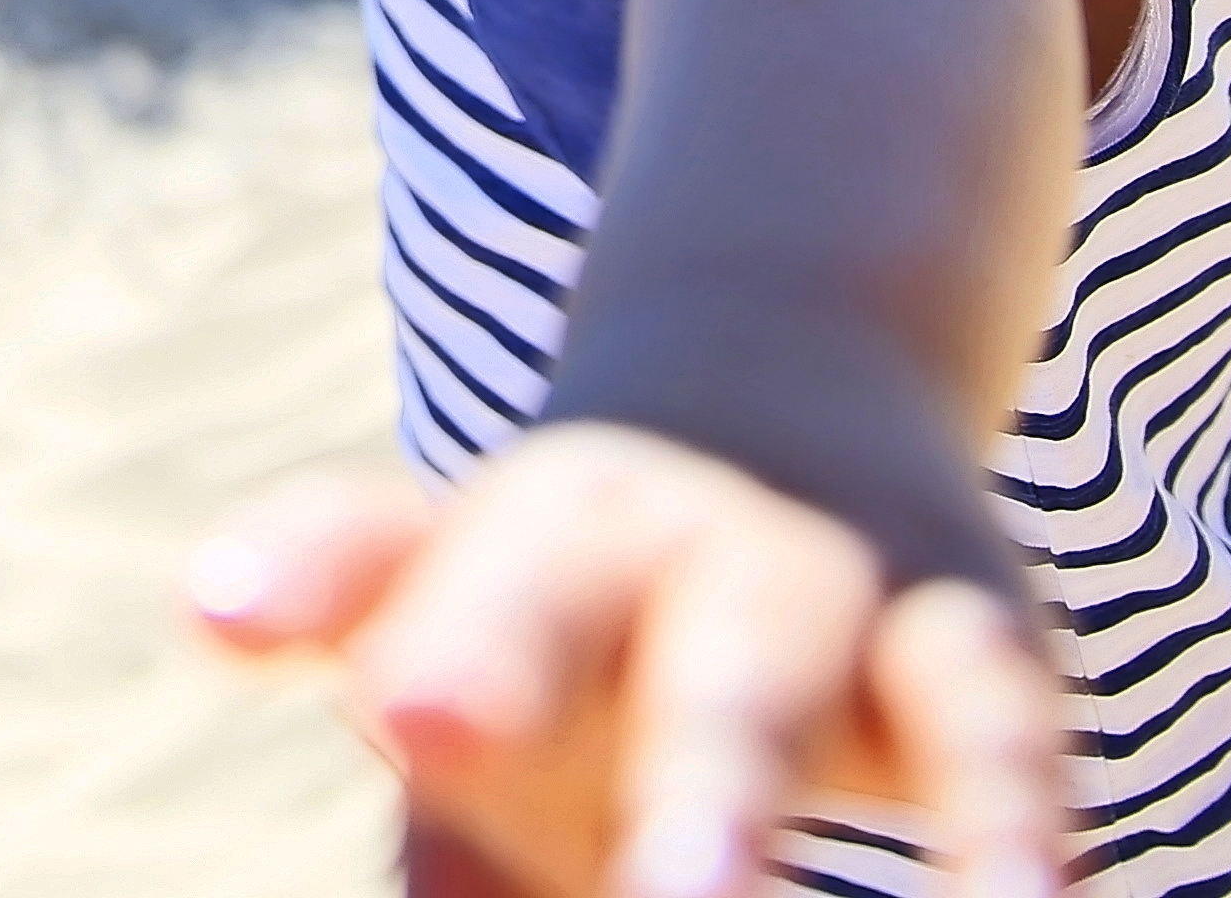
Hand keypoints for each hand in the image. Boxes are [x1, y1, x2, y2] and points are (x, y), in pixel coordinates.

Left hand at [188, 429, 1064, 897]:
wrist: (794, 384)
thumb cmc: (584, 622)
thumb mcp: (490, 686)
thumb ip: (455, 839)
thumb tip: (422, 892)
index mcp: (479, 545)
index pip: (367, 548)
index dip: (298, 576)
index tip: (220, 615)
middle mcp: (628, 536)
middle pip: (550, 591)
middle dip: (500, 669)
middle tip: (422, 728)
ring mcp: (793, 575)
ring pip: (757, 673)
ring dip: (725, 787)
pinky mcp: (965, 641)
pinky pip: (987, 737)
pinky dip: (1010, 832)